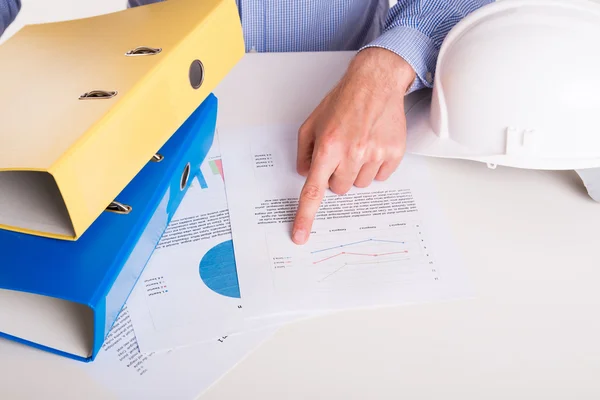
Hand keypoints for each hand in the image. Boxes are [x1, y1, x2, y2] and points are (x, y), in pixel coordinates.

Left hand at [291, 48, 415, 244]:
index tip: (300, 236)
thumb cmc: (343, 100)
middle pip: (339, 189)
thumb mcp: (312, 123)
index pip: (314, 190)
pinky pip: (380, 177)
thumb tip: (305, 174)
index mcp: (328, 146)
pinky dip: (375, 166)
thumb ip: (304, 151)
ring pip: (360, 185)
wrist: (375, 82)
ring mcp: (375, 154)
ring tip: (359, 145)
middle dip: (337, 176)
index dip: (305, 216)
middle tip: (342, 153)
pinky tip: (373, 145)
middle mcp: (352, 153)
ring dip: (356, 171)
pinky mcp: (394, 154)